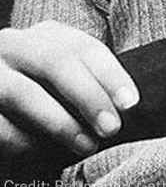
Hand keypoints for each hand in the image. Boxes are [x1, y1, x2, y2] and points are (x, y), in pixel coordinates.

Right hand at [0, 20, 138, 156]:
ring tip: (85, 145)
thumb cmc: (40, 90)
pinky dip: (23, 140)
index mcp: (44, 35)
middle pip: (56, 62)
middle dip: (88, 96)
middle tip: (111, 127)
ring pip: (24, 93)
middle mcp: (13, 45)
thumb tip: (122, 107)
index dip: (110, 74)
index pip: (84, 47)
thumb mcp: (63, 76)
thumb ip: (87, 81)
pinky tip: (42, 151)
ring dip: (60, 122)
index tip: (130, 103)